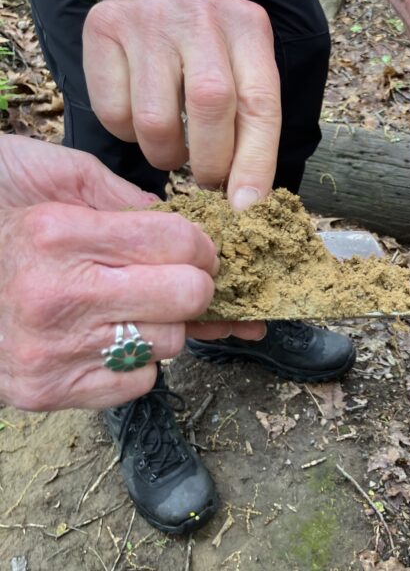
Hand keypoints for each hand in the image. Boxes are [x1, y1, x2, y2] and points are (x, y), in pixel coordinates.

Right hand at [0, 137, 264, 410]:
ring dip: (163, 323)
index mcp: (58, 234)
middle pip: (187, 295)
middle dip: (194, 282)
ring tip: (128, 305)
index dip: (201, 243)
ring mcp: (51, 350)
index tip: (196, 247)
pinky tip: (106, 336)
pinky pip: (139, 382)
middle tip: (176, 277)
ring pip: (169, 341)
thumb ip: (120, 198)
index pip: (178, 241)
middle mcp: (57, 296)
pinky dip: (136, 361)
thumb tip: (186, 223)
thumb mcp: (50, 179)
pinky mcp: (47, 391)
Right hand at [81, 0, 280, 210]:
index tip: (245, 206)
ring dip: (166, 155)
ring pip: (156, 119)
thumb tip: (246, 201)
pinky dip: (127, 135)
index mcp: (248, 28)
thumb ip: (251, 126)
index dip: (255, 162)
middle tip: (207, 179)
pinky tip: (140, 121)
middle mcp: (202, 17)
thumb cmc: (209, 53)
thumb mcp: (243, 70)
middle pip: (210, 105)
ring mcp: (149, 20)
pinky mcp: (104, 28)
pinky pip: (113, 112)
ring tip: (174, 150)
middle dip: (209, 162)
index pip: (259, 103)